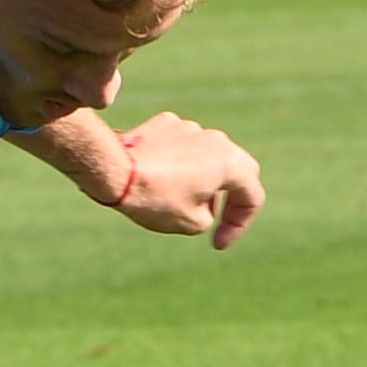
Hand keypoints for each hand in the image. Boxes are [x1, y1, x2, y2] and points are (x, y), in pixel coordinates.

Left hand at [111, 111, 263, 248]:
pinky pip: (181, 146)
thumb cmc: (155, 197)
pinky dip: (177, 163)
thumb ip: (209, 216)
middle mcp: (215, 139)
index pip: (252, 196)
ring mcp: (190, 127)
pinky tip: (159, 178)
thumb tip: (203, 205)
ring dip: (202, 179)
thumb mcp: (191, 223)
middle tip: (215, 218)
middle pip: (235, 169)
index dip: (239, 224)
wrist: (114, 170)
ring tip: (180, 201)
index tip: (218, 243)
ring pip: (207, 155)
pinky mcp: (165, 123)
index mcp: (230, 163)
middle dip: (229, 198)